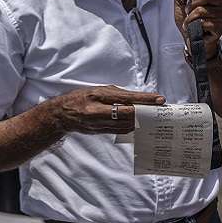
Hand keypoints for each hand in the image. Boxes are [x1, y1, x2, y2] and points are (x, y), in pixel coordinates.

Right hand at [49, 85, 165, 134]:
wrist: (62, 115)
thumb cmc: (80, 98)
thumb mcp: (97, 90)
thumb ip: (116, 94)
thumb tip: (135, 98)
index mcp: (98, 97)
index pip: (127, 98)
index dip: (144, 100)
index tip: (159, 100)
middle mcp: (99, 112)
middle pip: (129, 114)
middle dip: (146, 112)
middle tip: (159, 111)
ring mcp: (100, 124)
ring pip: (127, 124)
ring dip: (141, 122)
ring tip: (154, 118)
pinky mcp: (101, 132)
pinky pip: (120, 131)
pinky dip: (132, 128)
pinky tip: (140, 126)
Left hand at [174, 0, 221, 60]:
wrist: (191, 38)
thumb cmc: (189, 19)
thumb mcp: (181, 2)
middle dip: (192, 3)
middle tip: (189, 10)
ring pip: (204, 10)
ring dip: (191, 16)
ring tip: (191, 20)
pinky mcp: (221, 26)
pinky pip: (205, 22)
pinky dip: (195, 25)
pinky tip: (195, 27)